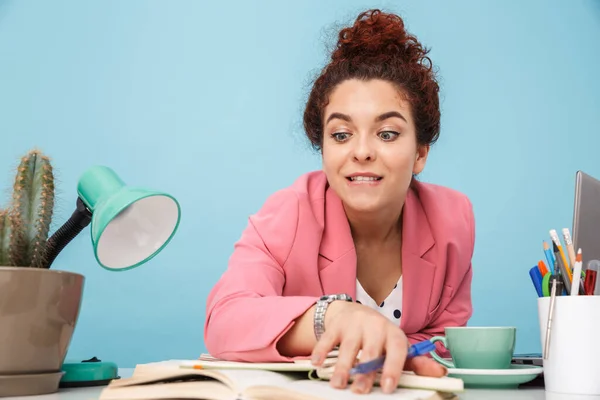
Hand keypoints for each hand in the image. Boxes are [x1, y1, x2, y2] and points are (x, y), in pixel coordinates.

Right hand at [310, 301, 446, 393]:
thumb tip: (441, 374)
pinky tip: (316, 364)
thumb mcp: (397, 347)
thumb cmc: (378, 337)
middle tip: (359, 391)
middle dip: (364, 372)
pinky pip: (327, 339)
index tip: (387, 387)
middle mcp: (375, 326)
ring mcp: (354, 324)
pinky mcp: (336, 325)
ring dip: (341, 367)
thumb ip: (416, 364)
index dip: (392, 368)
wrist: (353, 313)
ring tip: (338, 384)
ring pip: (347, 347)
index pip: (397, 350)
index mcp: (393, 334)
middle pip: (370, 351)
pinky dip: (321, 351)